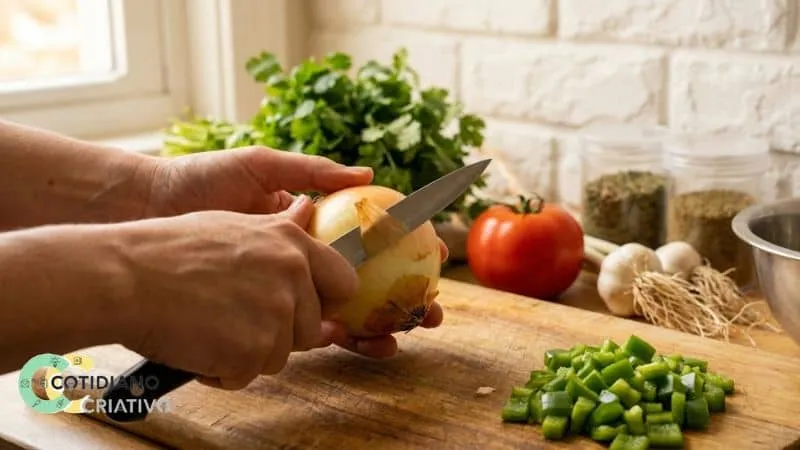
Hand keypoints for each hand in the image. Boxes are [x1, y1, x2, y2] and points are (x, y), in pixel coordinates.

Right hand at [121, 195, 356, 388]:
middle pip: (310, 328)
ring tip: (208, 326)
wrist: (125, 276)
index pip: (344, 283)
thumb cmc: (169, 249)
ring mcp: (276, 313)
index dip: (324, 302)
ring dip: (246, 352)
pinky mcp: (254, 350)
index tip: (303, 308)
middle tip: (234, 318)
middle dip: (278, 333)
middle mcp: (294, 274)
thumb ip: (279, 229)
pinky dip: (222, 371)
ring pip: (279, 355)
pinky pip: (247, 375)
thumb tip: (308, 209)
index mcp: (293, 243)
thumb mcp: (234, 224)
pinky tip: (196, 344)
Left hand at [146, 146, 448, 358]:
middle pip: (365, 284)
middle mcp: (301, 258)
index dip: (403, 252)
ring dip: (379, 326)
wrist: (149, 210)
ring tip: (406, 334)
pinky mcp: (263, 310)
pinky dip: (341, 338)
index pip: (366, 242)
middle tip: (431, 311)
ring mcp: (285, 286)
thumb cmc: (203, 180)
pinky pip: (309, 327)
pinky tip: (364, 344)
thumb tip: (370, 173)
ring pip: (344, 312)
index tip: (433, 256)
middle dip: (402, 300)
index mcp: (307, 224)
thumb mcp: (262, 165)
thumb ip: (314, 171)